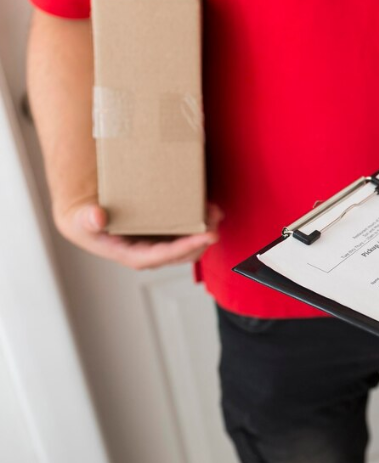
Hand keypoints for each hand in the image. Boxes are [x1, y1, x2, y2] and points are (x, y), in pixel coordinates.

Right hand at [54, 200, 222, 269]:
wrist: (85, 219)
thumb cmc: (83, 222)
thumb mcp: (80, 220)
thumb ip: (87, 220)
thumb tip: (97, 217)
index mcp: (133, 255)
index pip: (164, 256)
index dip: (187, 247)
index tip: (206, 236)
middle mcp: (151, 254)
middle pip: (184, 253)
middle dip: (203, 238)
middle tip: (216, 218)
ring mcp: (160, 245)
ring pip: (190, 243)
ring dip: (206, 228)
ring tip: (216, 210)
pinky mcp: (165, 234)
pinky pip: (187, 231)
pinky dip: (200, 221)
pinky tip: (208, 206)